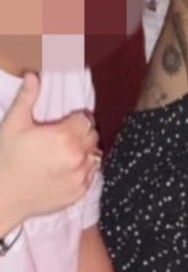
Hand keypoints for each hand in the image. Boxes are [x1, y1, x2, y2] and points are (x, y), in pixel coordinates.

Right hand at [0, 72, 99, 227]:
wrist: (3, 196)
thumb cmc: (7, 158)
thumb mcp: (13, 124)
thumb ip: (27, 97)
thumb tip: (33, 75)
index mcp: (65, 137)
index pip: (85, 119)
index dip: (74, 119)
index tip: (61, 123)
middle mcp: (78, 156)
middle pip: (92, 135)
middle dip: (80, 133)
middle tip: (62, 137)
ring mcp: (81, 176)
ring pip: (94, 154)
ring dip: (84, 151)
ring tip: (63, 154)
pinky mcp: (80, 192)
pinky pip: (92, 174)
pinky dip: (82, 169)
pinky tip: (64, 169)